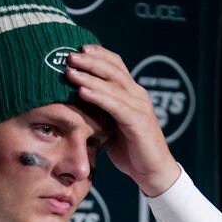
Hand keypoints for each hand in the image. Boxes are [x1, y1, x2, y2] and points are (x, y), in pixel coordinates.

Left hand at [66, 45, 180, 196]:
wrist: (152, 172)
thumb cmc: (130, 150)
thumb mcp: (110, 126)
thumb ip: (98, 112)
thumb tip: (73, 105)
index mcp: (132, 93)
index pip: (116, 66)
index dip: (99, 55)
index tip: (78, 48)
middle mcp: (138, 96)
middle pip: (113, 70)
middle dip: (90, 61)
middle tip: (69, 55)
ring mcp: (140, 108)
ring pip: (113, 85)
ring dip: (89, 76)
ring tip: (70, 70)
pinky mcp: (138, 122)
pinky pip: (115, 106)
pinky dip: (98, 97)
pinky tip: (82, 91)